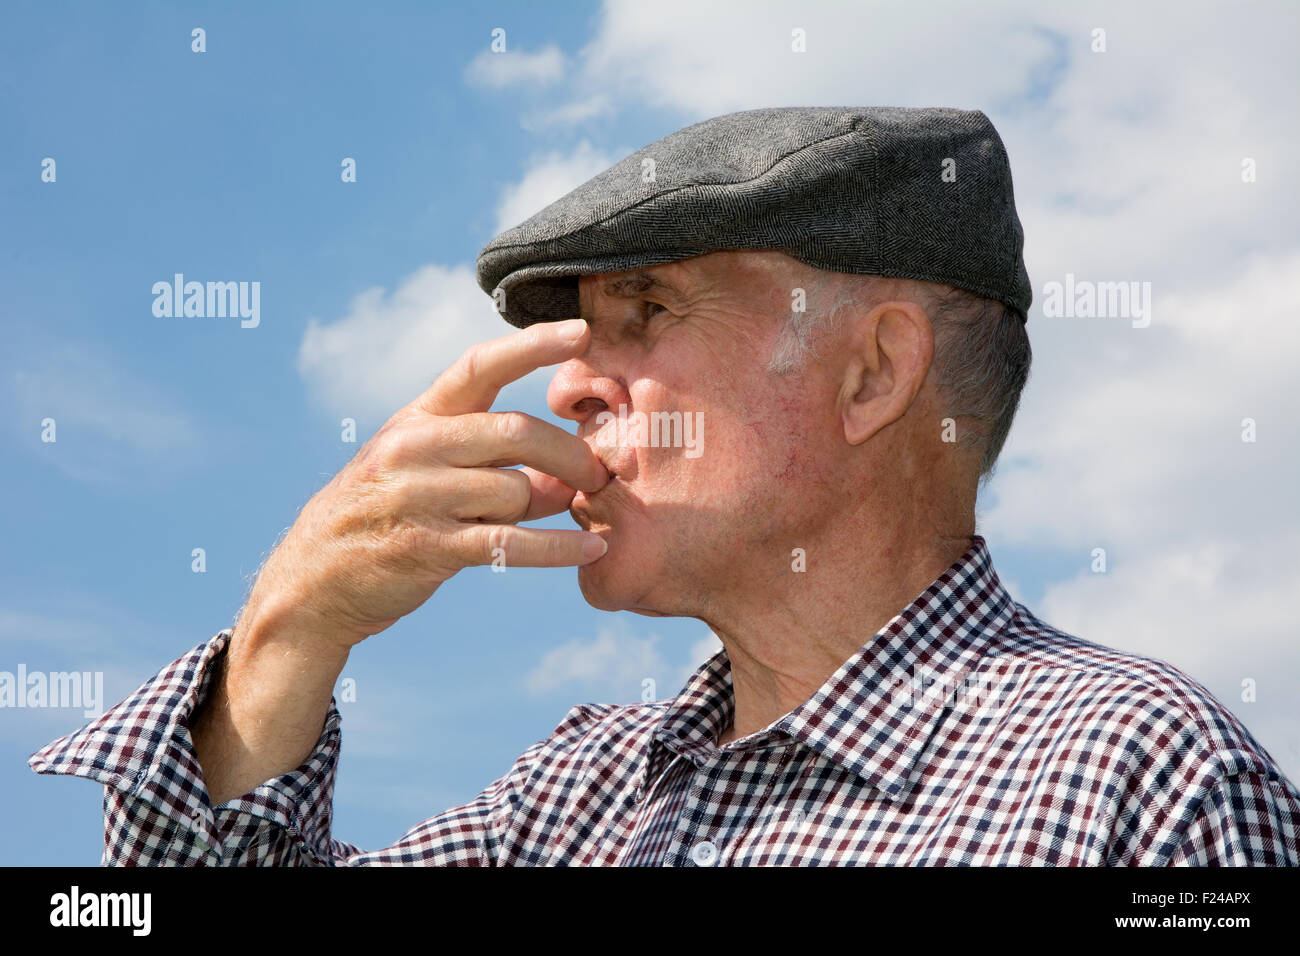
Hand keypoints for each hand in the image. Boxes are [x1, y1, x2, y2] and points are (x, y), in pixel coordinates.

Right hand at [237, 318, 608, 650]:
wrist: (314, 581)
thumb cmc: (387, 517)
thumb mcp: (422, 468)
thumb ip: (490, 460)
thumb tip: (570, 469)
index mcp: (418, 417)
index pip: (478, 367)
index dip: (531, 345)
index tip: (581, 332)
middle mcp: (414, 447)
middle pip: (516, 432)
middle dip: (570, 453)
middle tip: (600, 473)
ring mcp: (417, 496)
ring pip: (515, 490)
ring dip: (551, 506)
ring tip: (566, 515)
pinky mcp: (426, 548)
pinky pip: (510, 543)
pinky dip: (559, 548)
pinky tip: (592, 547)